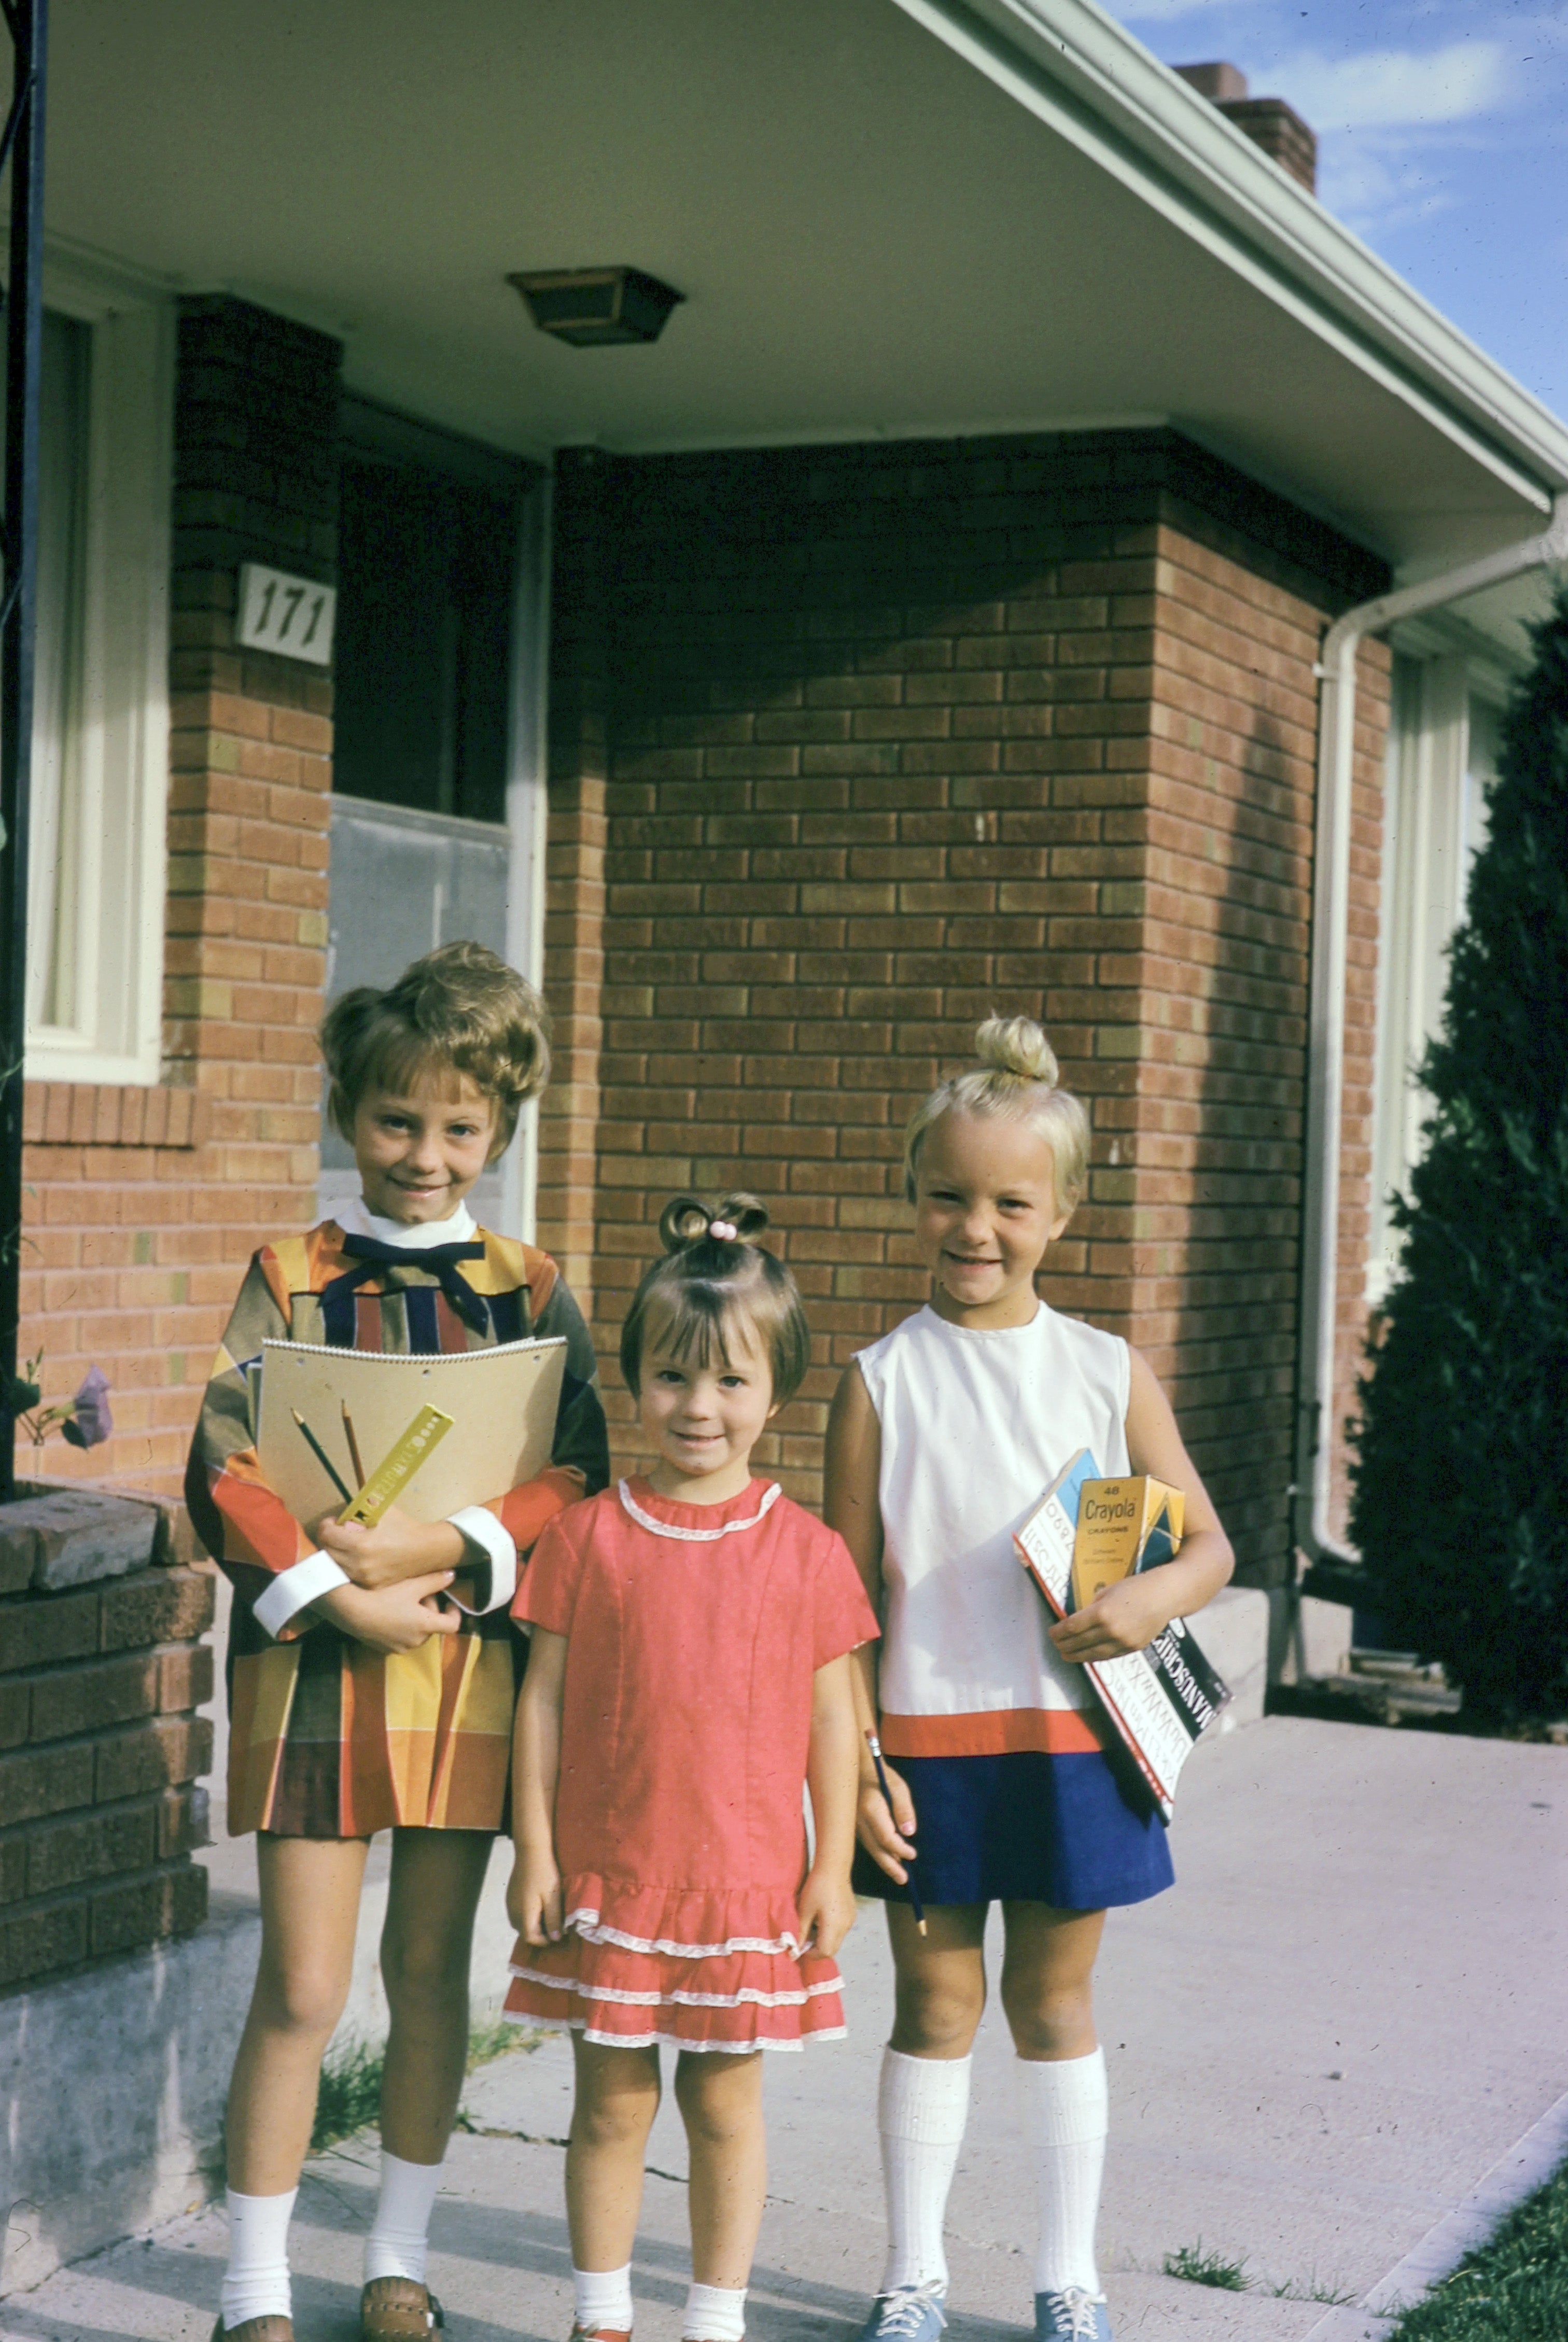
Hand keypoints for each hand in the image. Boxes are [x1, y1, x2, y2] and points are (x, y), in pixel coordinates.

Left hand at [314, 1504, 462, 1590]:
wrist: (425, 1550)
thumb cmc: (404, 1527)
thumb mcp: (382, 1510)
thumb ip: (359, 1507)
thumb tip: (342, 1508)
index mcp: (360, 1544)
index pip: (326, 1535)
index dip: (326, 1525)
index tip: (333, 1522)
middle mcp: (359, 1564)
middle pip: (326, 1552)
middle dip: (328, 1539)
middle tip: (336, 1532)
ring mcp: (364, 1578)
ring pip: (334, 1566)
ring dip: (335, 1553)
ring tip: (345, 1544)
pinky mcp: (370, 1586)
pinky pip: (348, 1576)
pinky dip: (346, 1566)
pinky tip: (355, 1557)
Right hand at [315, 1570, 460, 1653]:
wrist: (351, 1611)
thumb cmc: (384, 1596)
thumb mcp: (412, 1585)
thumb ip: (435, 1581)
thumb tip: (452, 1575)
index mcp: (426, 1626)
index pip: (452, 1626)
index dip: (454, 1613)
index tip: (449, 1602)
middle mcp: (415, 1641)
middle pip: (432, 1626)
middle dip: (429, 1609)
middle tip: (417, 1592)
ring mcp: (398, 1647)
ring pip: (416, 1632)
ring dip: (415, 1618)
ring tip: (401, 1601)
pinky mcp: (383, 1649)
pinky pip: (400, 1638)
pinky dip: (400, 1626)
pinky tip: (388, 1611)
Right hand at [508, 1843, 563, 1943]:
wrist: (531, 1852)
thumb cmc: (544, 1874)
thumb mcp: (553, 1897)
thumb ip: (554, 1919)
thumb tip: (555, 1938)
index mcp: (523, 1915)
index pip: (531, 1938)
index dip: (544, 1941)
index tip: (557, 1936)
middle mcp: (513, 1912)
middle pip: (524, 1933)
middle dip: (539, 1934)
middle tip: (555, 1928)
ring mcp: (509, 1904)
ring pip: (520, 1924)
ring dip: (533, 1925)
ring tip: (548, 1917)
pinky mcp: (509, 1896)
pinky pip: (517, 1914)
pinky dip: (527, 1916)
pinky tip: (538, 1907)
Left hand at [797, 1866, 856, 1959]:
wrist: (833, 1867)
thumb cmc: (817, 1886)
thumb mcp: (804, 1910)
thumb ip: (800, 1931)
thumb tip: (794, 1949)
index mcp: (833, 1926)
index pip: (825, 1952)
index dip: (811, 1954)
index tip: (801, 1947)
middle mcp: (845, 1927)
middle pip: (832, 1950)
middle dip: (818, 1950)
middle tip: (805, 1940)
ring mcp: (850, 1920)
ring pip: (837, 1940)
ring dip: (824, 1940)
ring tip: (812, 1927)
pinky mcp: (851, 1914)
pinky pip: (841, 1930)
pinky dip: (831, 1931)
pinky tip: (822, 1917)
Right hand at [856, 1759, 916, 1884]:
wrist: (855, 1766)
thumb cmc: (880, 1775)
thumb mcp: (897, 1787)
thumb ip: (904, 1809)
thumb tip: (910, 1833)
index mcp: (871, 1810)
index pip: (887, 1838)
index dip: (900, 1849)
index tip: (913, 1854)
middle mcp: (859, 1821)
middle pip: (876, 1849)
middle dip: (891, 1866)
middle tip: (903, 1880)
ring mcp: (854, 1823)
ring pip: (870, 1847)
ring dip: (884, 1860)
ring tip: (898, 1873)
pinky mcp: (854, 1824)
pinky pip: (867, 1842)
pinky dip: (878, 1851)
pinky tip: (887, 1856)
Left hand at [1049, 1572, 1179, 1663]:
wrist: (1165, 1596)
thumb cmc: (1136, 1587)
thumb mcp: (1108, 1591)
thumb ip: (1093, 1607)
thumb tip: (1078, 1619)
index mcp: (1102, 1613)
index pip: (1072, 1628)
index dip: (1058, 1632)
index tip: (1051, 1632)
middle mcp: (1111, 1631)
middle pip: (1079, 1643)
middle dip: (1064, 1645)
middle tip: (1056, 1644)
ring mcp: (1122, 1642)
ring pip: (1093, 1654)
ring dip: (1077, 1656)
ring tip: (1067, 1655)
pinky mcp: (1132, 1649)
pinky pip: (1108, 1656)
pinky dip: (1095, 1656)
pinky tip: (1087, 1655)